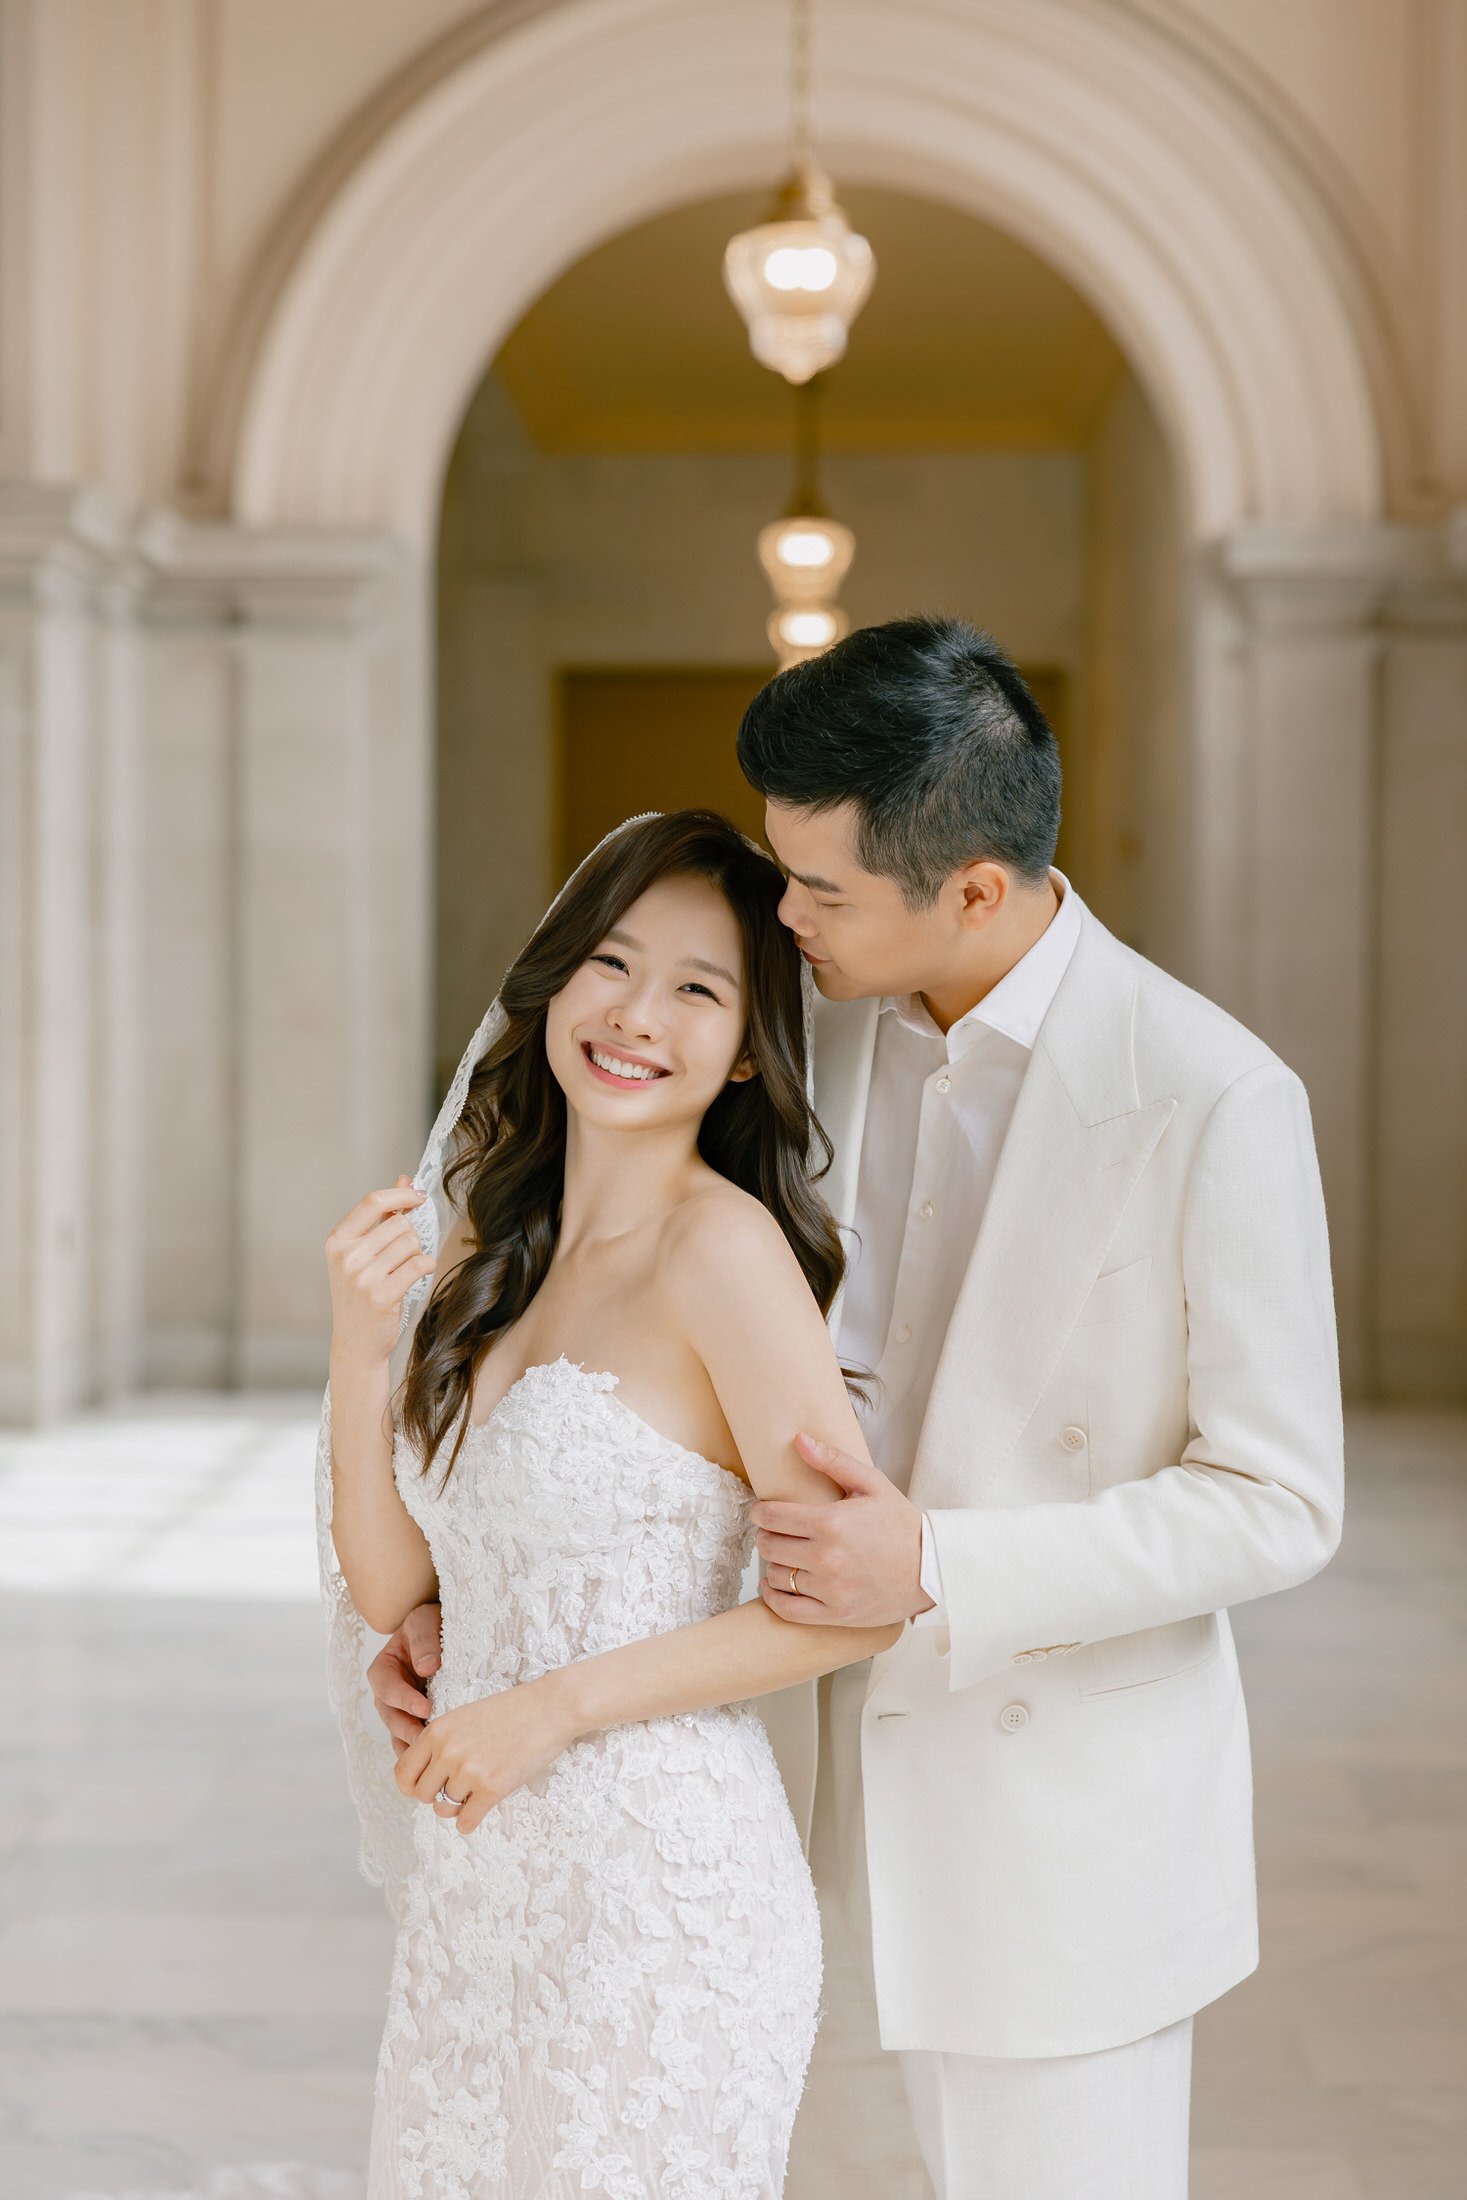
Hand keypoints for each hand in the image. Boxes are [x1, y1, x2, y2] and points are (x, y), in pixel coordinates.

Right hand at [324, 1174, 435, 1364]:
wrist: (356, 1343)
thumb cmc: (361, 1294)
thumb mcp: (362, 1252)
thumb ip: (383, 1215)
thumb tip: (405, 1178)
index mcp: (337, 1241)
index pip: (373, 1201)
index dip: (401, 1194)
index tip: (419, 1197)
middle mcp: (347, 1256)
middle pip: (400, 1224)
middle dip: (410, 1235)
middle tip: (403, 1255)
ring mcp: (363, 1277)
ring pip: (412, 1243)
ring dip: (417, 1254)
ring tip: (404, 1270)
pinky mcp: (382, 1295)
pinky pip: (419, 1265)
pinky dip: (426, 1267)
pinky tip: (417, 1276)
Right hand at [368, 1601, 443, 1757]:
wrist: (443, 1630)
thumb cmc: (430, 1623)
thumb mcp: (424, 1621)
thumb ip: (424, 1641)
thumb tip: (427, 1667)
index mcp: (383, 1670)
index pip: (387, 1687)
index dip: (403, 1700)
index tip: (424, 1708)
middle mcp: (388, 1694)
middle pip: (390, 1717)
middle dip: (406, 1729)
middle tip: (426, 1738)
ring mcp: (402, 1711)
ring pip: (399, 1734)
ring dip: (412, 1745)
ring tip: (429, 1755)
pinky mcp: (417, 1722)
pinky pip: (413, 1742)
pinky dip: (421, 1751)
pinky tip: (434, 1759)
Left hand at [394, 1673, 579, 1834]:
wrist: (550, 1708)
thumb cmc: (511, 1711)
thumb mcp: (465, 1717)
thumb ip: (441, 1743)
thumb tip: (424, 1779)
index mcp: (437, 1731)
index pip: (403, 1774)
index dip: (413, 1786)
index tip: (428, 1786)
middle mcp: (448, 1751)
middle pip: (422, 1796)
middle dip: (437, 1796)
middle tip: (456, 1789)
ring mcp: (470, 1771)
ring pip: (445, 1809)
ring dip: (459, 1806)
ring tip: (475, 1793)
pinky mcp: (492, 1788)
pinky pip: (466, 1822)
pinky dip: (470, 1822)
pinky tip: (481, 1808)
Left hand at [752, 1434, 934, 1627]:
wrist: (932, 1568)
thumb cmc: (901, 1524)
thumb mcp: (872, 1484)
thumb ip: (833, 1460)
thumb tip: (799, 1439)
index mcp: (831, 1522)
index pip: (772, 1516)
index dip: (760, 1512)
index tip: (762, 1511)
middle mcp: (826, 1557)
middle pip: (769, 1545)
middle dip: (767, 1535)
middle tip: (775, 1532)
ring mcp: (830, 1589)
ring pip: (776, 1576)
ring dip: (774, 1564)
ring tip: (785, 1556)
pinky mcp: (835, 1614)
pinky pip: (787, 1610)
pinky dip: (773, 1598)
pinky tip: (774, 1585)